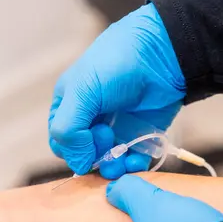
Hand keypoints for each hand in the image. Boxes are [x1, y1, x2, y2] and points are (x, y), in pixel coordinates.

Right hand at [48, 3, 184, 177]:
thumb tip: (79, 165)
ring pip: (106, 163)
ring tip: (123, 159)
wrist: (162, 54)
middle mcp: (90, 120)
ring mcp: (115, 129)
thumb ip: (69, 129)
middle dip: (93, 157)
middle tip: (108, 136)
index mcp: (69, 105)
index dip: (71, 149)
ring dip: (113, 167)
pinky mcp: (139, 136)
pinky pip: (131, 161)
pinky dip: (132, 166)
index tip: (88, 140)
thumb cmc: (115, 65)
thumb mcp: (81, 93)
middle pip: (83, 155)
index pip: (60, 141)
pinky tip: (137, 161)